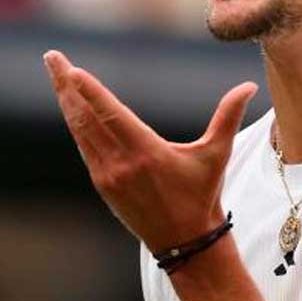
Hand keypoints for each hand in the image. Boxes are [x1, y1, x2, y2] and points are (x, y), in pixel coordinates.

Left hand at [44, 50, 257, 252]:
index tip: (73, 70)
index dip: (91, 92)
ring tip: (56, 74)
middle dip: (66, 85)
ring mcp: (108, 175)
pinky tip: (69, 105)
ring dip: (66, 101)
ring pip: (79, 131)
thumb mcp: (217, 154)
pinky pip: (84, 147)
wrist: (185, 243)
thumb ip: (228, 117)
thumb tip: (249, 85)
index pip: (112, 116)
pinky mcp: (102, 184)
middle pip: (86, 117)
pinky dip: (75, 123)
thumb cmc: (202, 196)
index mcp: (147, 153)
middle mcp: (122, 164)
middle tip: (52, 57)